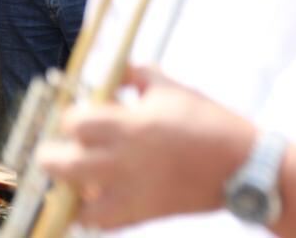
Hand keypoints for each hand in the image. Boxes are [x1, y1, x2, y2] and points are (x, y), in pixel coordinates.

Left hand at [37, 65, 254, 229]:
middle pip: (62, 165)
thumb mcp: (170, 87)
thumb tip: (107, 73)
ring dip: (65, 191)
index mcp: (131, 124)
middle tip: (54, 151)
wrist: (245, 167)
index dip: (68, 119)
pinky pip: (102, 224)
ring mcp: (132, 192)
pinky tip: (88, 203)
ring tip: (69, 180)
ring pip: (76, 203)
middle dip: (50, 156)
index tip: (75, 117)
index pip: (74, 123)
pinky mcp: (144, 214)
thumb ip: (133, 75)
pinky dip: (89, 216)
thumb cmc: (207, 120)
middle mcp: (125, 160)